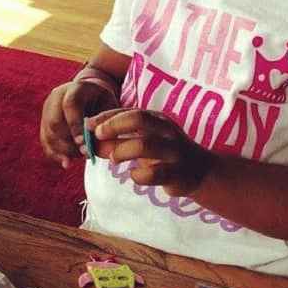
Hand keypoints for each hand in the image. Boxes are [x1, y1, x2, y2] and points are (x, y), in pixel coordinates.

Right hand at [40, 81, 117, 168]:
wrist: (91, 94)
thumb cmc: (103, 101)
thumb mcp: (109, 104)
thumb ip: (103, 120)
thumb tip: (94, 142)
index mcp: (75, 88)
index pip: (70, 105)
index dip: (75, 125)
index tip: (84, 143)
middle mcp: (57, 97)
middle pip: (55, 122)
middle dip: (69, 142)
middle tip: (86, 153)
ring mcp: (47, 109)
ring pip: (48, 134)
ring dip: (64, 150)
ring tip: (81, 156)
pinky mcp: (44, 123)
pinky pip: (45, 141)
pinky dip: (55, 154)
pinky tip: (67, 163)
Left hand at [88, 108, 213, 196]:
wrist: (200, 171)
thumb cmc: (164, 153)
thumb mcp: (144, 140)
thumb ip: (119, 140)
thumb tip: (90, 143)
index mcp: (157, 119)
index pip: (128, 111)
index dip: (106, 117)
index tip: (88, 125)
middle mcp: (166, 130)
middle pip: (138, 119)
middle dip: (113, 125)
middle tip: (97, 136)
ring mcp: (173, 150)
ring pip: (144, 145)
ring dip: (122, 151)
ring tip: (114, 159)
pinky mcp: (177, 172)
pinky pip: (154, 173)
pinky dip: (139, 175)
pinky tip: (135, 175)